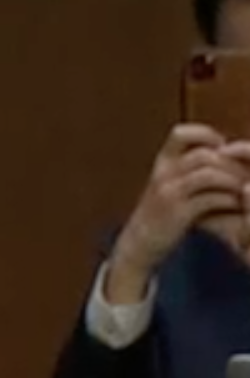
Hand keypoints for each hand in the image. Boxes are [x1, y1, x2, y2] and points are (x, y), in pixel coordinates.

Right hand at [108, 124, 249, 294]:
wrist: (138, 244)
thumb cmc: (162, 214)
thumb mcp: (168, 185)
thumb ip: (189, 168)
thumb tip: (228, 153)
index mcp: (162, 163)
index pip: (181, 134)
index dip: (206, 135)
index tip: (222, 147)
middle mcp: (162, 174)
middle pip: (204, 155)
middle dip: (232, 163)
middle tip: (247, 173)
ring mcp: (168, 193)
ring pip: (209, 174)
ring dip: (234, 181)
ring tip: (245, 190)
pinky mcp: (177, 214)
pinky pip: (210, 199)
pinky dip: (229, 200)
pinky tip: (236, 205)